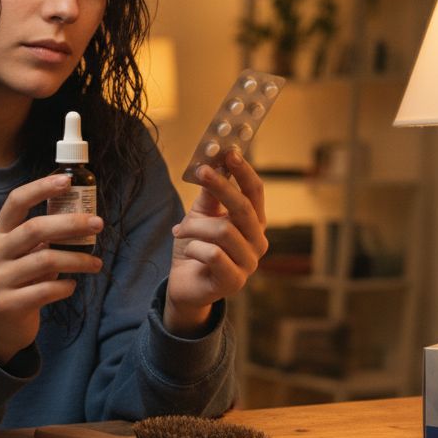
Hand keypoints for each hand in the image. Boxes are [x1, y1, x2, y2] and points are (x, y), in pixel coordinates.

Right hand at [0, 174, 103, 363]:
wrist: (1, 323)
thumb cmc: (22, 279)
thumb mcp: (25, 253)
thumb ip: (44, 236)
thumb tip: (84, 215)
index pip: (16, 201)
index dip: (41, 188)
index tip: (67, 180)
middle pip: (35, 228)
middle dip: (71, 223)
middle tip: (98, 223)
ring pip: (45, 261)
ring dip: (77, 259)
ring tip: (95, 263)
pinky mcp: (8, 304)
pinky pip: (45, 291)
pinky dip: (64, 287)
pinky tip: (72, 285)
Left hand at [166, 149, 267, 335]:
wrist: (185, 286)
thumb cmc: (196, 248)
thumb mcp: (201, 216)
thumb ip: (209, 195)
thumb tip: (212, 163)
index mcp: (254, 224)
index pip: (256, 193)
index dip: (244, 172)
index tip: (229, 152)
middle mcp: (258, 242)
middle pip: (243, 208)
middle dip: (221, 186)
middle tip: (202, 171)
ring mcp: (249, 264)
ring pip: (223, 231)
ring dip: (195, 227)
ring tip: (179, 230)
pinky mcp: (234, 282)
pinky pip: (212, 254)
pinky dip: (193, 248)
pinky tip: (188, 252)